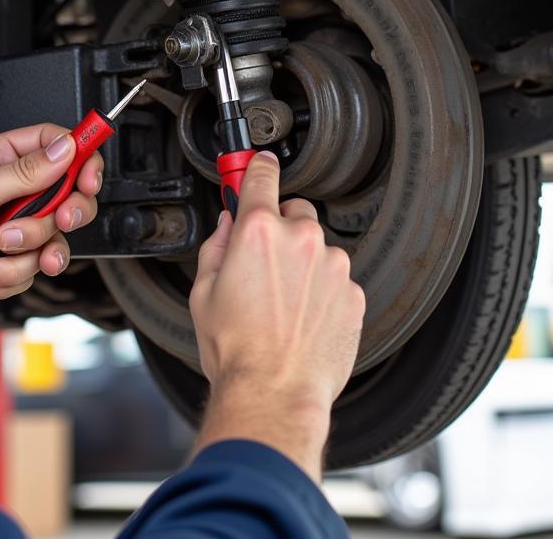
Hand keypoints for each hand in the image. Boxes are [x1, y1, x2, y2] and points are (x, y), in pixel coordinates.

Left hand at [0, 122, 102, 364]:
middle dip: (60, 214)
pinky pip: (32, 270)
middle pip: (65, 196)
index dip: (79, 158)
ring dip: (24, 252)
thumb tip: (64, 148)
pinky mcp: (7, 262)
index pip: (54, 146)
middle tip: (55, 219)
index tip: (89, 176)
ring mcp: (10, 228)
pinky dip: (8, 276)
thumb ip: (25, 171)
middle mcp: (8, 192)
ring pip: (51, 239)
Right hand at [188, 151, 364, 480]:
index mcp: (258, 232)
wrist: (274, 393)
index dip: (256, 166)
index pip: (261, 176)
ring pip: (317, 247)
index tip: (257, 163)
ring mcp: (333, 267)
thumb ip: (216, 247)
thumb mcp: (203, 291)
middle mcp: (302, 240)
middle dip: (280, 228)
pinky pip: (336, 278)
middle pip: (294, 211)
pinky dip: (322, 289)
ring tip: (282, 301)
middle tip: (263, 262)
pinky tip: (302, 317)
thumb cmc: (236, 349)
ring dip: (303, 262)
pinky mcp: (354, 294)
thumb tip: (226, 227)